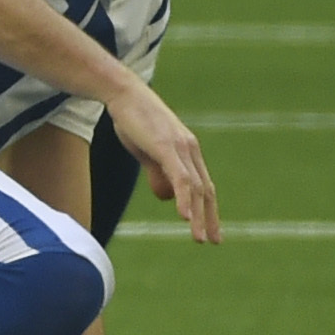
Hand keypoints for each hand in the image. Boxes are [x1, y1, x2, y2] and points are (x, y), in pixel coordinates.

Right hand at [105, 80, 219, 243]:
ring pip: (195, 188)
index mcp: (187, 151)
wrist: (122, 92)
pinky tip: (184, 216)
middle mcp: (190, 150)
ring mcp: (180, 148)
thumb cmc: (132, 119)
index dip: (208, 210)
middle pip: (205, 190)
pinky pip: (180, 178)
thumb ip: (158, 173)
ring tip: (199, 238)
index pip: (204, 186)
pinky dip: (184, 199)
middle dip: (209, 218)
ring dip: (198, 215)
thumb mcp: (148, 151)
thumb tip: (168, 197)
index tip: (212, 231)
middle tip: (213, 242)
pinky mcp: (167, 147)